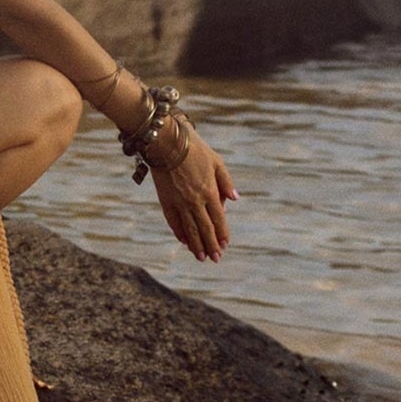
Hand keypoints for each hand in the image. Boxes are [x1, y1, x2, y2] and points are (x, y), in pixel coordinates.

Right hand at [150, 125, 237, 262]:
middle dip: (211, 245)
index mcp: (210, 191)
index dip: (222, 234)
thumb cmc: (194, 148)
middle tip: (215, 259)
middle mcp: (195, 201)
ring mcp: (179, 202)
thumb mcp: (217, 161)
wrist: (166, 142)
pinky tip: (184, 241)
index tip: (224, 245)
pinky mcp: (165, 200)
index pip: (218, 219)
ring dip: (196, 245)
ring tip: (201, 257)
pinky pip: (173, 222)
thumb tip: (235, 199)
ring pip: (189, 229)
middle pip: (205, 228)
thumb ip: (226, 182)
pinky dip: (179, 232)